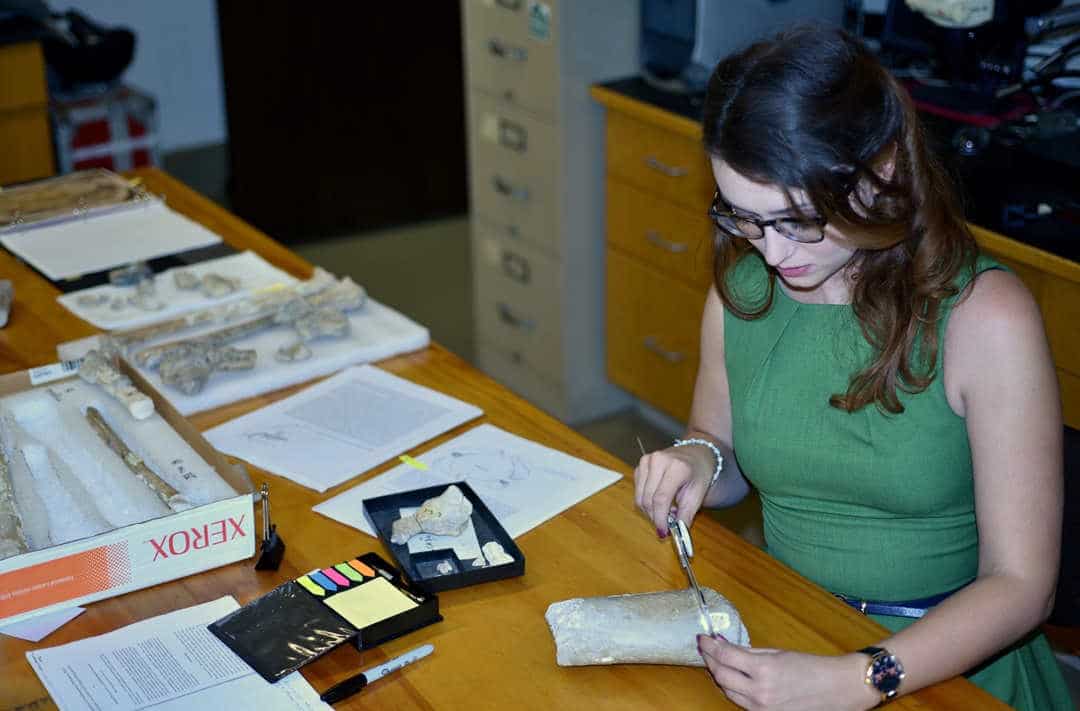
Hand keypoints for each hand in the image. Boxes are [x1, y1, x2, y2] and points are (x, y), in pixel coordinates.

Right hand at [634, 444, 712, 536]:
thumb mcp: (698, 494)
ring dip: (650, 510)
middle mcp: (659, 460)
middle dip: (655, 516)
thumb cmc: (698, 473)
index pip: (661, 498)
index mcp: (676, 467)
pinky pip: (638, 491)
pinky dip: (647, 500)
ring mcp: (647, 460)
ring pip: (640, 497)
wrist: (696, 453)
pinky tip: (660, 500)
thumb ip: (686, 514)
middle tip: (667, 524)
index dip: (660, 518)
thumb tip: (677, 532)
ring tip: (667, 510)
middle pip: (648, 499)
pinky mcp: (640, 464)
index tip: (663, 532)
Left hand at [697, 635, 878, 710]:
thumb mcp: (777, 652)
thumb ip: (749, 651)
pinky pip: (741, 703)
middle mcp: (759, 691)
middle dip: (710, 660)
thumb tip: (725, 645)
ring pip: (727, 692)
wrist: (837, 689)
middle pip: (720, 675)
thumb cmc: (811, 667)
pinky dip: (734, 690)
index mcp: (763, 669)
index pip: (724, 655)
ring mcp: (761, 708)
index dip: (709, 645)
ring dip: (720, 675)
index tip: (702, 638)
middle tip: (707, 648)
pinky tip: (733, 679)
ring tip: (718, 662)